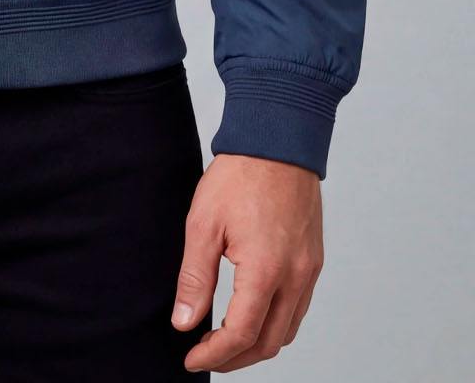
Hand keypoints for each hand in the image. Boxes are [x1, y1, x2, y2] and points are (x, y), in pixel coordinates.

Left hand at [171, 152, 323, 371]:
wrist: (278, 139)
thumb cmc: (240, 175)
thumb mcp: (203, 223)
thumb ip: (195, 278)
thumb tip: (184, 323)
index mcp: (266, 270)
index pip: (242, 334)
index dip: (214, 355)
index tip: (191, 358)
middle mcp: (295, 277)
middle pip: (269, 343)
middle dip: (236, 358)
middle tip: (205, 354)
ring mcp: (309, 270)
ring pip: (288, 330)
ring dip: (258, 344)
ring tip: (225, 340)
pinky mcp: (313, 260)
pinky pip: (298, 308)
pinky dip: (276, 323)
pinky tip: (253, 313)